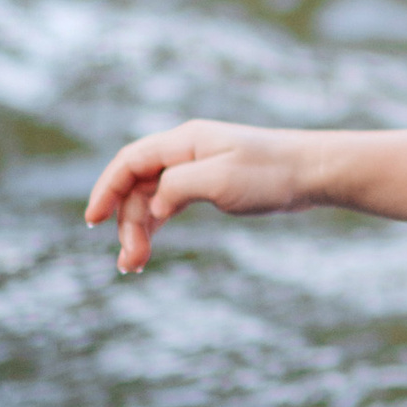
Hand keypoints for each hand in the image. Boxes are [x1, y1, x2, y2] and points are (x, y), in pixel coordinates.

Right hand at [85, 118, 320, 271]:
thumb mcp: (219, 180)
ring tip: (134, 265)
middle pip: (138, 185)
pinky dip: (157, 224)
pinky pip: (170, 202)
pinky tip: (149, 246)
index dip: (106, 189)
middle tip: (130, 262)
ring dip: (139, 229)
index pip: (130, 161)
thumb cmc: (272, 173)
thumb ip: (177, 187)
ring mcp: (198, 167)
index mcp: (185, 141)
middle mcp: (186, 150)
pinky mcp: (211, 183)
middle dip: (126, 223)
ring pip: (152, 198)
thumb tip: (153, 205)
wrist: (315, 172)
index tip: (91, 221)